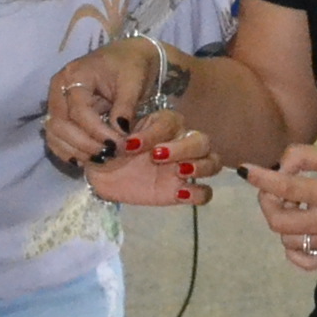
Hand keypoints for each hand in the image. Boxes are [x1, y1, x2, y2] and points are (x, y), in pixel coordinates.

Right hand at [42, 41, 172, 168]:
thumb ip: (125, 107)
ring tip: (100, 159)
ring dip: (75, 150)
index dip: (97, 131)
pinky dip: (68, 151)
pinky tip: (86, 159)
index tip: (118, 144)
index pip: (78, 111)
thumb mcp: (133, 82)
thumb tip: (120, 134)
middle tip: (109, 154)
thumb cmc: (131, 66)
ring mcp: (56, 101)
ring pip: (54, 134)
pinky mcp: (60, 114)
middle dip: (84, 144)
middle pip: (60, 124)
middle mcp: (59, 88)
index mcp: (75, 75)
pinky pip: (55, 137)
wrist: (128, 57)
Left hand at [85, 117, 214, 206]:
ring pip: (213, 162)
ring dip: (200, 166)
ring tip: (179, 171)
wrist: (104, 174)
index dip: (152, 133)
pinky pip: (204, 192)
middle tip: (156, 157)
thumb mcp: (111, 138)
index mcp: (164, 124)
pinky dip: (198, 193)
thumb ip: (118, 133)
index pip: (170, 122)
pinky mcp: (183, 191)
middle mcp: (181, 142)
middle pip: (201, 140)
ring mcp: (185, 167)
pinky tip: (180, 193)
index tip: (130, 144)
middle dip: (183, 148)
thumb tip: (122, 133)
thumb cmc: (110, 150)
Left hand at [244, 142, 316, 273]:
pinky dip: (293, 250)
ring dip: (281, 221)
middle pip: (279, 221)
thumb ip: (305, 156)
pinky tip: (296, 232)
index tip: (245, 170)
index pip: (286, 189)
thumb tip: (278, 168)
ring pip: (288, 241)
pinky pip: (306, 261)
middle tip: (274, 190)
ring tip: (291, 206)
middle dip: (268, 202)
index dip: (261, 179)